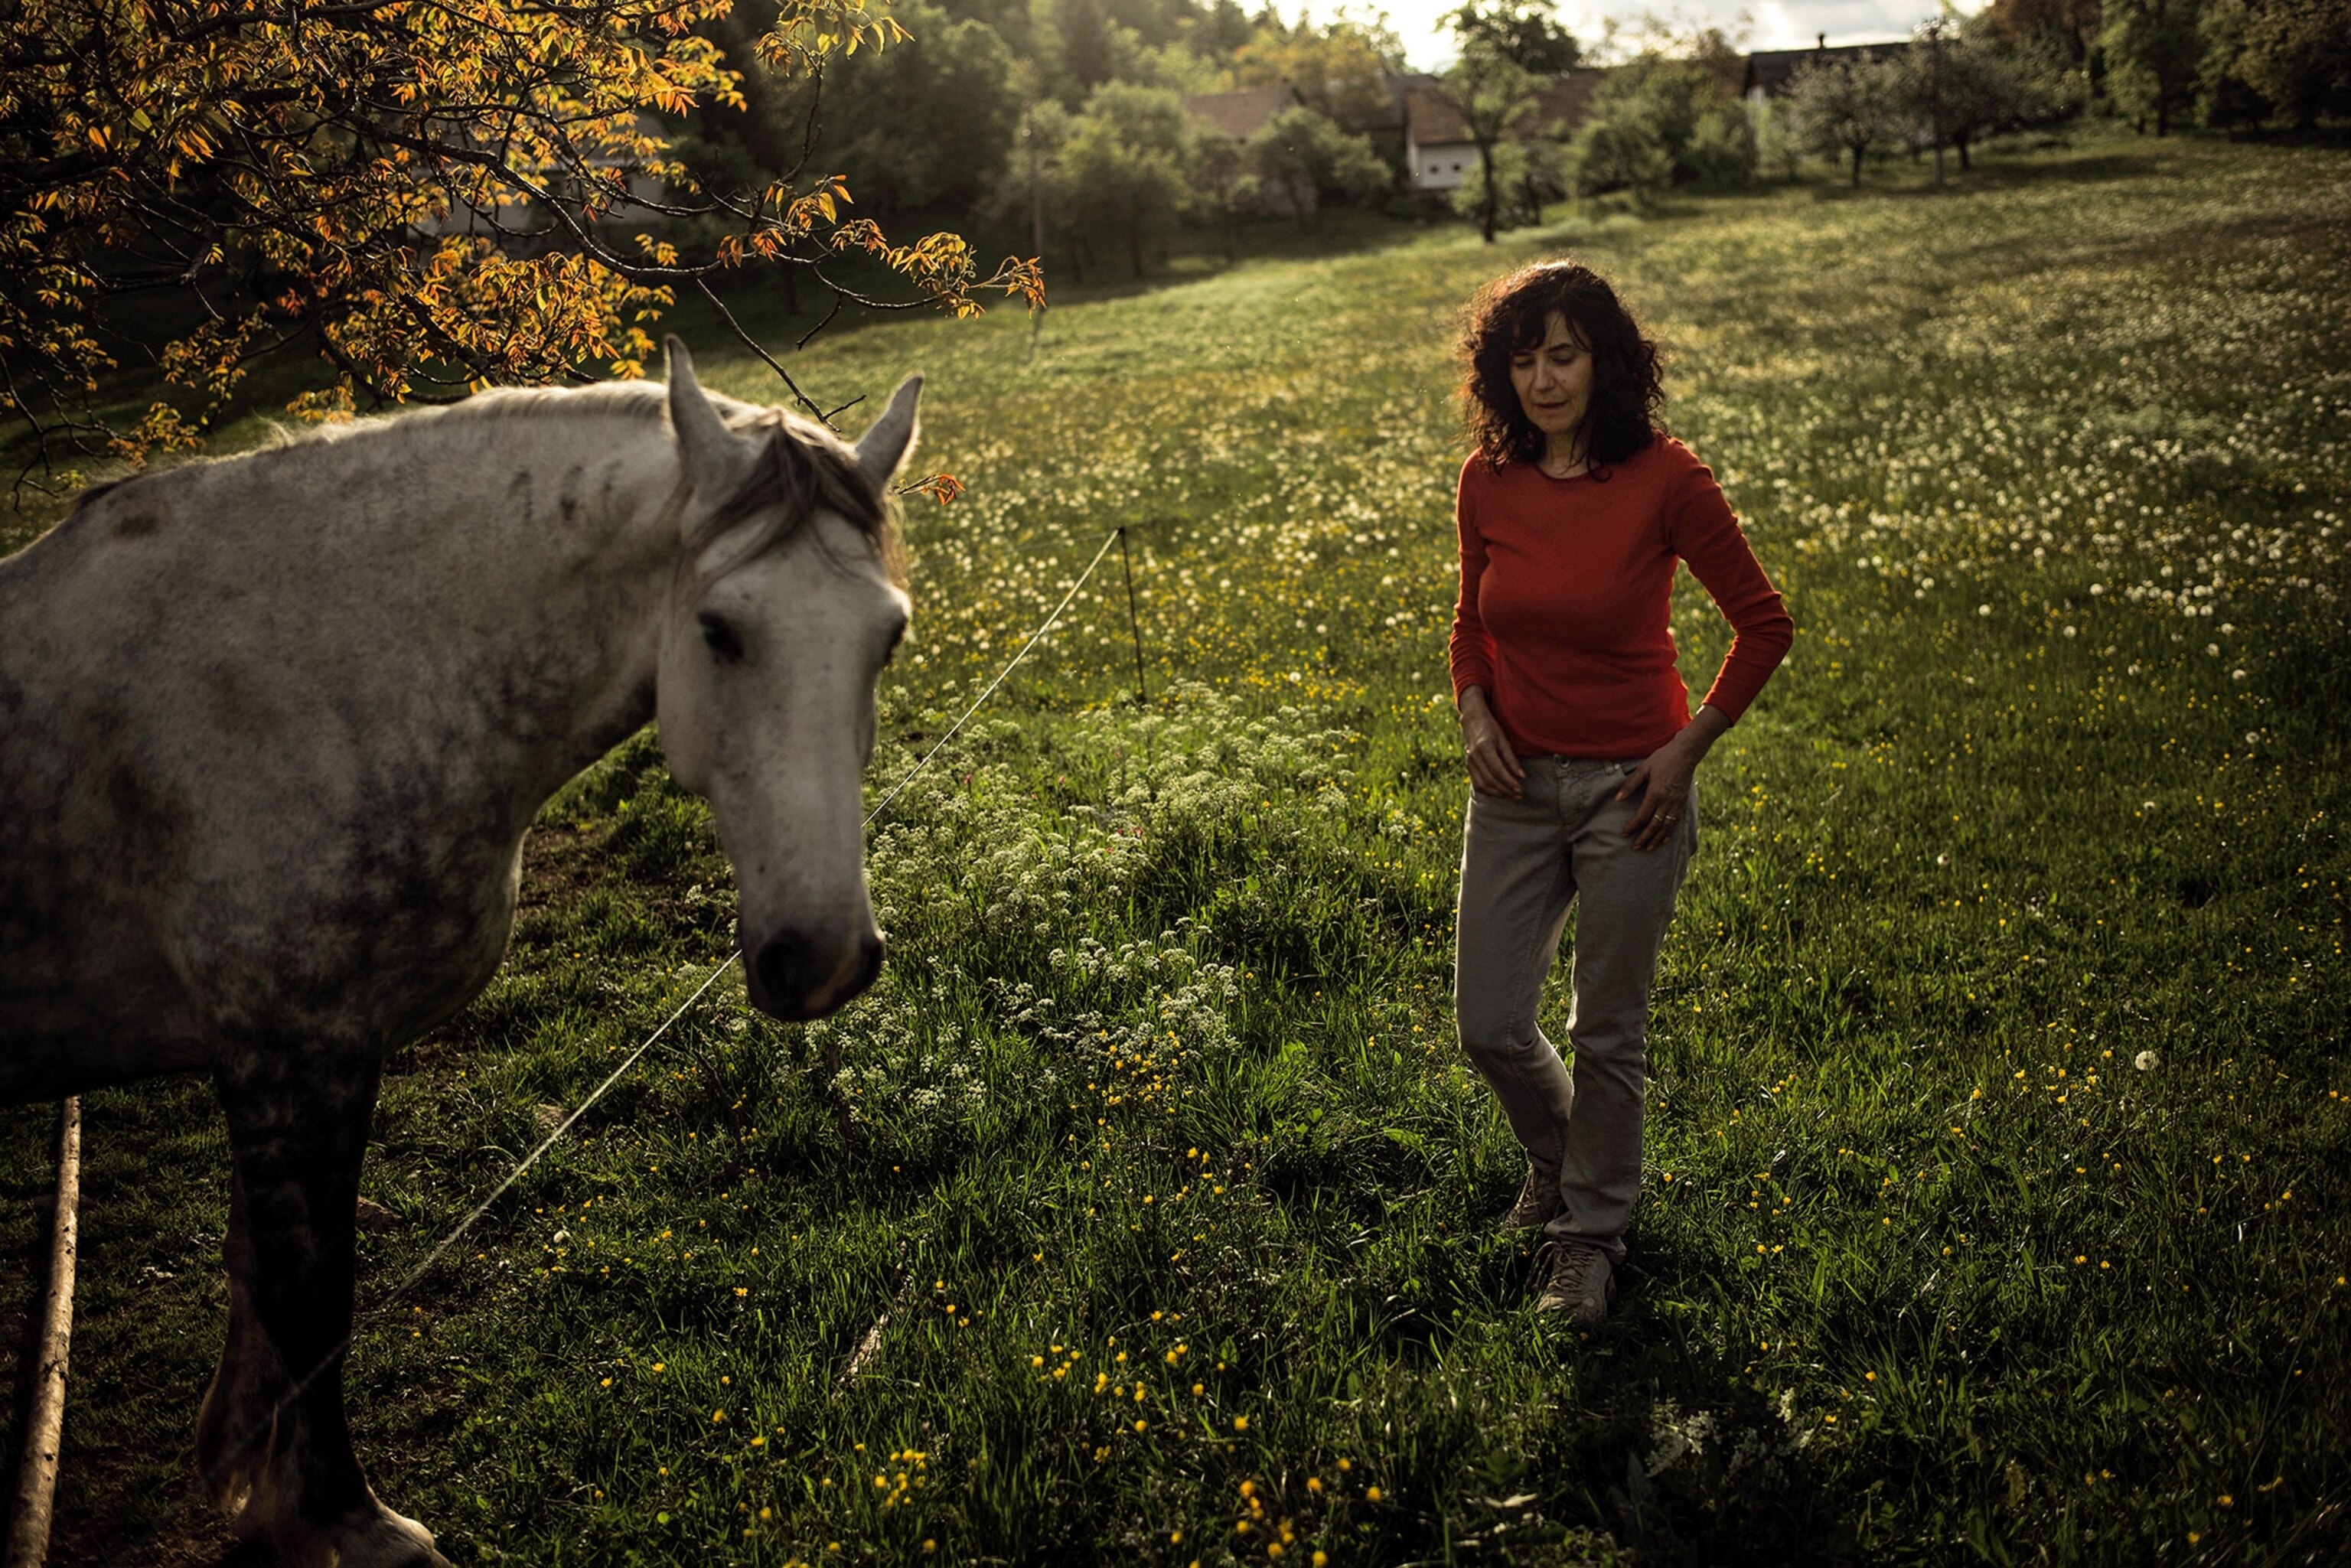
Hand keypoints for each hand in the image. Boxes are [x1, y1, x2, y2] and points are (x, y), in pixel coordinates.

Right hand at [1459, 688, 1524, 799]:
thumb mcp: (1503, 740)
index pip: (1497, 770)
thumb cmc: (1491, 729)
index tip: (1520, 788)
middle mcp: (1474, 756)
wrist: (1472, 721)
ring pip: (1482, 785)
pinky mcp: (1468, 767)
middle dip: (1505, 790)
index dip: (1509, 782)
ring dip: (1497, 793)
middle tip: (1519, 795)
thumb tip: (1522, 776)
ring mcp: (1469, 762)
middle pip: (1490, 780)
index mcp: (1484, 747)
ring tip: (1511, 796)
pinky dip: (1488, 791)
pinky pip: (1477, 784)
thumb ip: (1512, 759)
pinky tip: (1499, 793)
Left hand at [1617, 706, 1726, 851]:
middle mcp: (1667, 801)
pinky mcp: (1682, 802)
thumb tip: (1617, 799)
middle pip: (1654, 825)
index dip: (1632, 827)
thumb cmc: (1663, 758)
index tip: (1624, 834)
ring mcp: (1676, 803)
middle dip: (1644, 838)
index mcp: (1655, 793)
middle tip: (1634, 847)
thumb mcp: (1643, 768)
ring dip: (1656, 839)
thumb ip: (1630, 784)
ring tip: (1648, 848)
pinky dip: (1670, 832)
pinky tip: (1664, 839)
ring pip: (1666, 826)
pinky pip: (1676, 821)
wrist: (1686, 753)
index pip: (1642, 816)